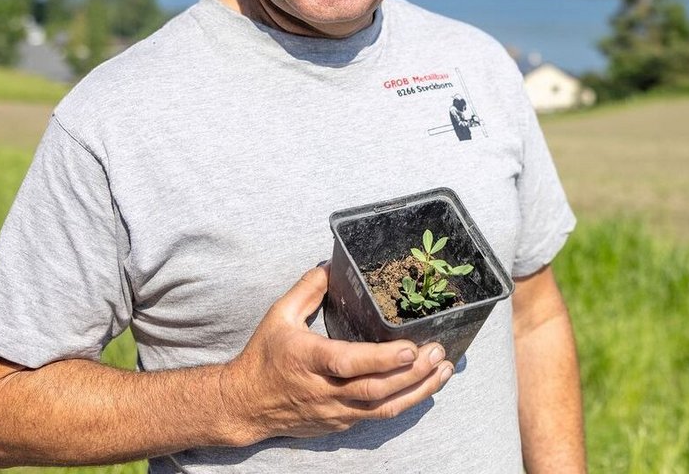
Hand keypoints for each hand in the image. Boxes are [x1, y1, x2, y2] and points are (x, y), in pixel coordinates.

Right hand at [216, 264, 453, 444]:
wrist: (245, 405)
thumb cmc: (264, 357)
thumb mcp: (279, 316)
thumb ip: (306, 289)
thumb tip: (330, 265)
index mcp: (309, 359)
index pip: (349, 362)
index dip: (383, 358)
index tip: (411, 347)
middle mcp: (324, 389)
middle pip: (375, 388)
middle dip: (412, 373)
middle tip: (439, 353)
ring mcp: (334, 411)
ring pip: (382, 407)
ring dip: (417, 390)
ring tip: (443, 371)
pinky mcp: (340, 423)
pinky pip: (376, 416)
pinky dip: (403, 402)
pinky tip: (424, 387)